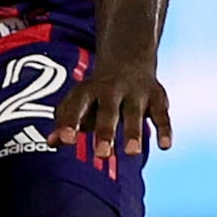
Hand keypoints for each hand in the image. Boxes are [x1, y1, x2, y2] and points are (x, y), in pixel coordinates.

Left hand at [51, 54, 171, 161]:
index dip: (70, 123)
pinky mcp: (157, 98)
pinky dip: (164, 129)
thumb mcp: (79, 104)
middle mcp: (111, 90)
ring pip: (135, 113)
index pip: (76, 107)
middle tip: (101, 155)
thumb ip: (65, 124)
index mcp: (87, 92)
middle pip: (108, 112)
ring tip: (132, 153)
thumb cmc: (97, 96)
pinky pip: (161, 115)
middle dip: (105, 133)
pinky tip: (165, 146)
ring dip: (134, 132)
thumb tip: (51, 143)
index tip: (65, 140)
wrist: (128, 61)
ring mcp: (136, 93)